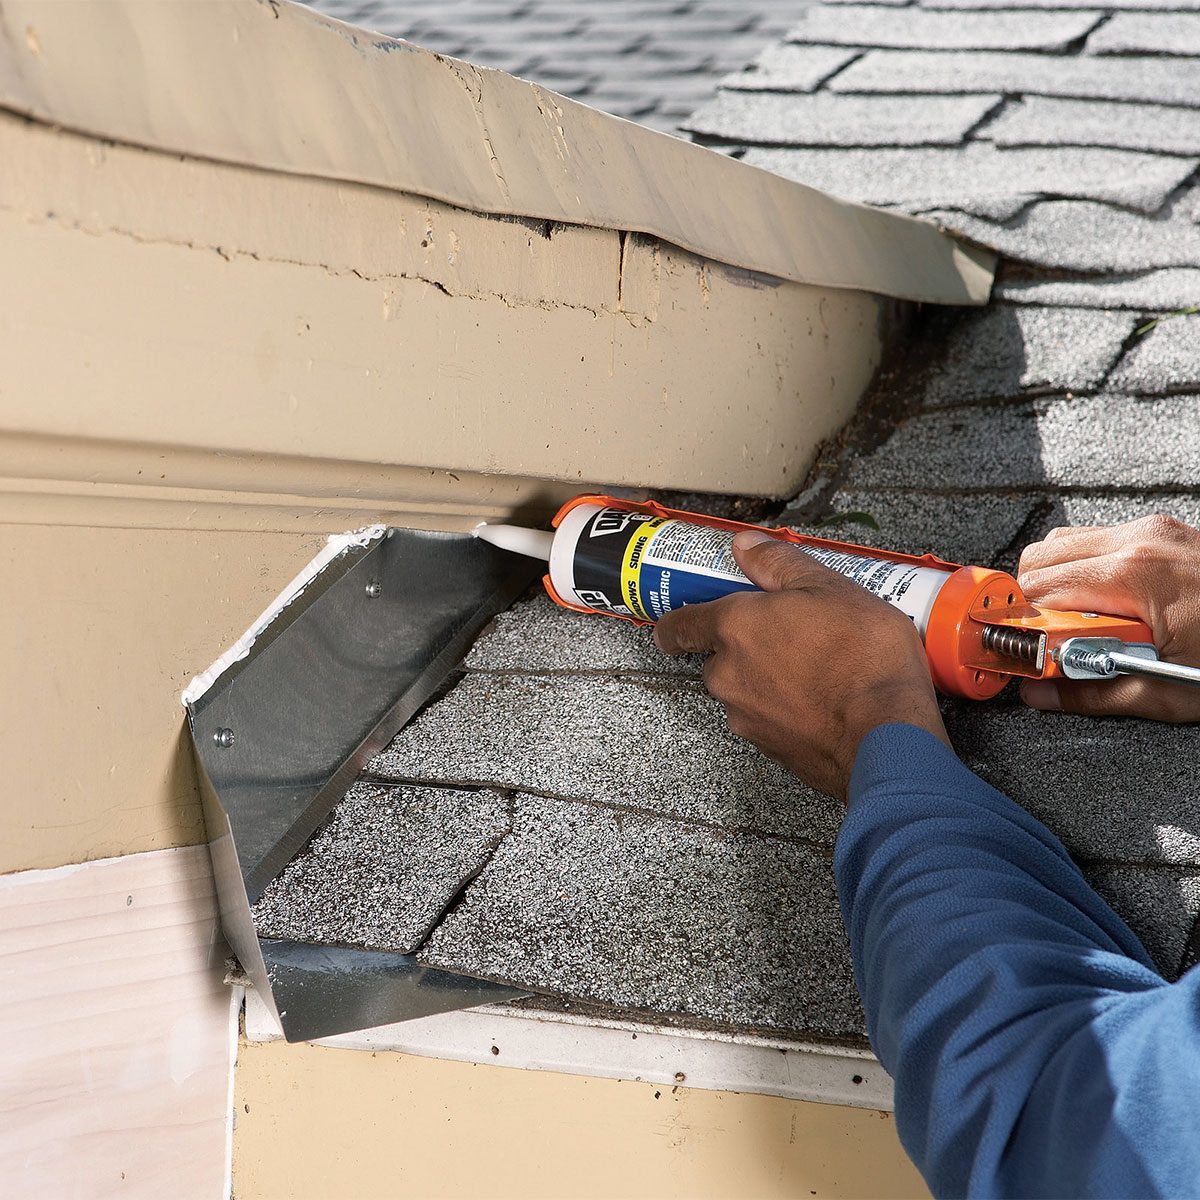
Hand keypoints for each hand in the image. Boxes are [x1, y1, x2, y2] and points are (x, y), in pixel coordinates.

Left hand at [653, 531, 948, 799]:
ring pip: (745, 692)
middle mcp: (728, 675)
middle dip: (747, 650)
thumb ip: (778, 563)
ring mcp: (746, 718)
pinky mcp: (770, 750)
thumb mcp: (829, 587)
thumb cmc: (863, 657)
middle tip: (789, 637)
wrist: (888, 736)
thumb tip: (746, 545)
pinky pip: (769, 721)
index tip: (680, 624)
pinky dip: (788, 710)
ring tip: (819, 669)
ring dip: (769, 681)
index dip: (676, 624)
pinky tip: (826, 700)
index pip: (679, 627)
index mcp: (734, 628)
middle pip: (719, 659)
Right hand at [1018, 514, 1199, 721]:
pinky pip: (1095, 541)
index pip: (1039, 593)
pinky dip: (1083, 570)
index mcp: (1135, 576)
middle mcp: (1138, 542)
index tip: (1025, 653)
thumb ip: (1094, 694)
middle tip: (1052, 642)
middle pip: (1038, 561)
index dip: (1023, 628)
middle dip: (1033, 605)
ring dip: (1055, 584)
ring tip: (1079, 624)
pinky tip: (1106, 606)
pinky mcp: (1160, 532)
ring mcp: (1150, 531)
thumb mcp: (1169, 692)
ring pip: (1061, 545)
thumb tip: (1041, 695)